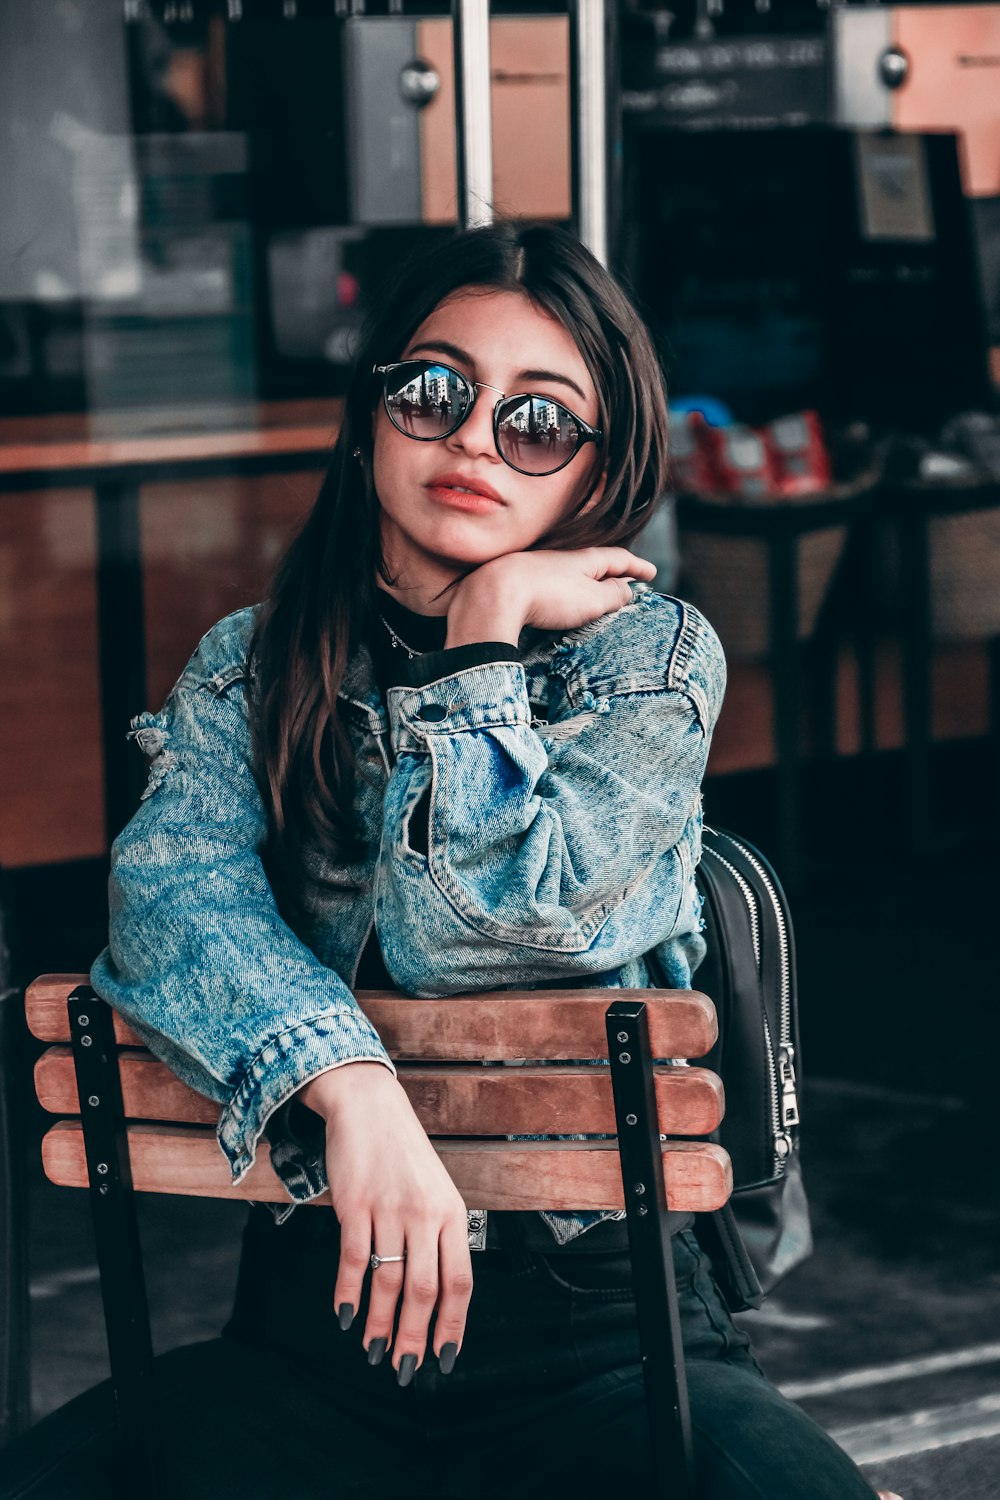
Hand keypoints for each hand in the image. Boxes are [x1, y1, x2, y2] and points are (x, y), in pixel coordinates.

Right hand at [297, 1063, 472, 1381]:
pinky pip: (352, 1259)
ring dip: (381, 1324)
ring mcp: (389, 1209)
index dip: (453, 1324)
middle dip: (415, 1337)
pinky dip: (348, 1293)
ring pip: (388, 1281)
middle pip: (425, 1290)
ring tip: (375, 1352)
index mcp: (452, 1214)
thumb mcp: (437, 1191)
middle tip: (406, 1369)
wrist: (370, 1107)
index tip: (444, 1357)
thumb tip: (438, 1297)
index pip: (460, 1281)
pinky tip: (346, 1316)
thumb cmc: (404, 1155)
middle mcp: (425, 1214)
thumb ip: (440, 1237)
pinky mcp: (355, 1204)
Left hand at [445, 547, 656, 646]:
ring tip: (597, 597)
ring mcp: (538, 569)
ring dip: (587, 585)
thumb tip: (627, 590)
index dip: (636, 567)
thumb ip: (615, 594)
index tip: (651, 573)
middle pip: (593, 565)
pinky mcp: (519, 584)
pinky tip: (559, 604)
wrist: (495, 594)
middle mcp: (561, 558)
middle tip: (627, 584)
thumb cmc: (548, 596)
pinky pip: (550, 587)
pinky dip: (565, 593)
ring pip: (570, 575)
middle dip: (612, 574)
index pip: (618, 558)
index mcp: (583, 558)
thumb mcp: (592, 598)